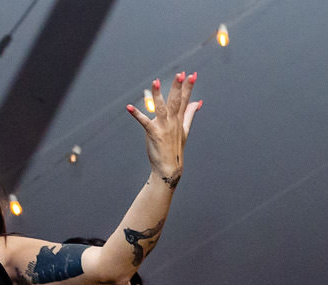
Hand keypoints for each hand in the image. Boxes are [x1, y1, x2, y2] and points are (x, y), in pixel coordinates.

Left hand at [127, 72, 200, 186]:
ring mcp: (164, 128)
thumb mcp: (184, 129)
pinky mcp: (154, 134)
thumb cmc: (175, 147)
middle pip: (176, 101)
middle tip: (180, 74)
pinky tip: (129, 107)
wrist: (169, 167)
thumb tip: (198, 102)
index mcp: (179, 119)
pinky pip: (145, 122)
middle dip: (178, 87)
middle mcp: (173, 122)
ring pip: (161, 109)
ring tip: (155, 82)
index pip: (185, 100)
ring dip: (158, 96)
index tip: (193, 74)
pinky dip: (137, 115)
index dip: (188, 87)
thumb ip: (189, 113)